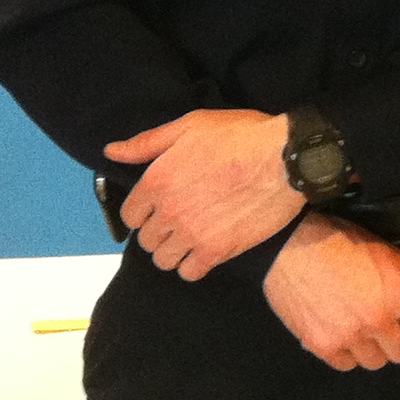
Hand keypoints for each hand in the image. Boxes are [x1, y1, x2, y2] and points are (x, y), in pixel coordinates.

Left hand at [109, 109, 298, 279]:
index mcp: (157, 180)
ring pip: (164, 260)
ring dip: (174, 251)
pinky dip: (193, 266)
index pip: (130, 214)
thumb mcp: (190, 126)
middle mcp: (169, 211)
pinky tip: (205, 251)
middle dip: (159, 232)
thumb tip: (112, 152)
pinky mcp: (217, 251)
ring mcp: (192, 234)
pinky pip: (190, 273)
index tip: (158, 208)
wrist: (287, 159)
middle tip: (179, 222)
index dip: (143, 212)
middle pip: (147, 240)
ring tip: (191, 239)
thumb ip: (147, 143)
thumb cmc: (241, 136)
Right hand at [262, 213, 399, 369]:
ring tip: (357, 320)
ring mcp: (348, 335)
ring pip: (375, 362)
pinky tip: (339, 328)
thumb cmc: (343, 243)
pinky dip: (346, 352)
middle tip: (381, 317)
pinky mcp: (321, 345)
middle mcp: (377, 318)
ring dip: (371, 346)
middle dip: (398, 339)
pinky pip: (346, 365)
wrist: (289, 244)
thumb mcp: (392, 257)